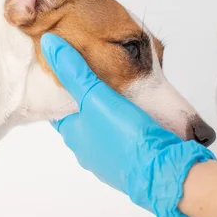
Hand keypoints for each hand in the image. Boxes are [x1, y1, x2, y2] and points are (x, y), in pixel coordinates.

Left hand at [41, 33, 215, 216]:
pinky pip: (130, 138)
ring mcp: (113, 159)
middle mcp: (90, 149)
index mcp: (74, 134)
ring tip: (123, 91)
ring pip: (109, 128)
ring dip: (115, 112)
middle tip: (99, 75)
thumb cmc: (127, 137)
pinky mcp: (137, 160)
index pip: (60, 106)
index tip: (67, 70)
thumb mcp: (97, 96)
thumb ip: (75, 70)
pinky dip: (133, 124)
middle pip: (85, 116)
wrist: (167, 171)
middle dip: (92, 98)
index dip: (63, 87)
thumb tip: (49, 45)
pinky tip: (143, 113)